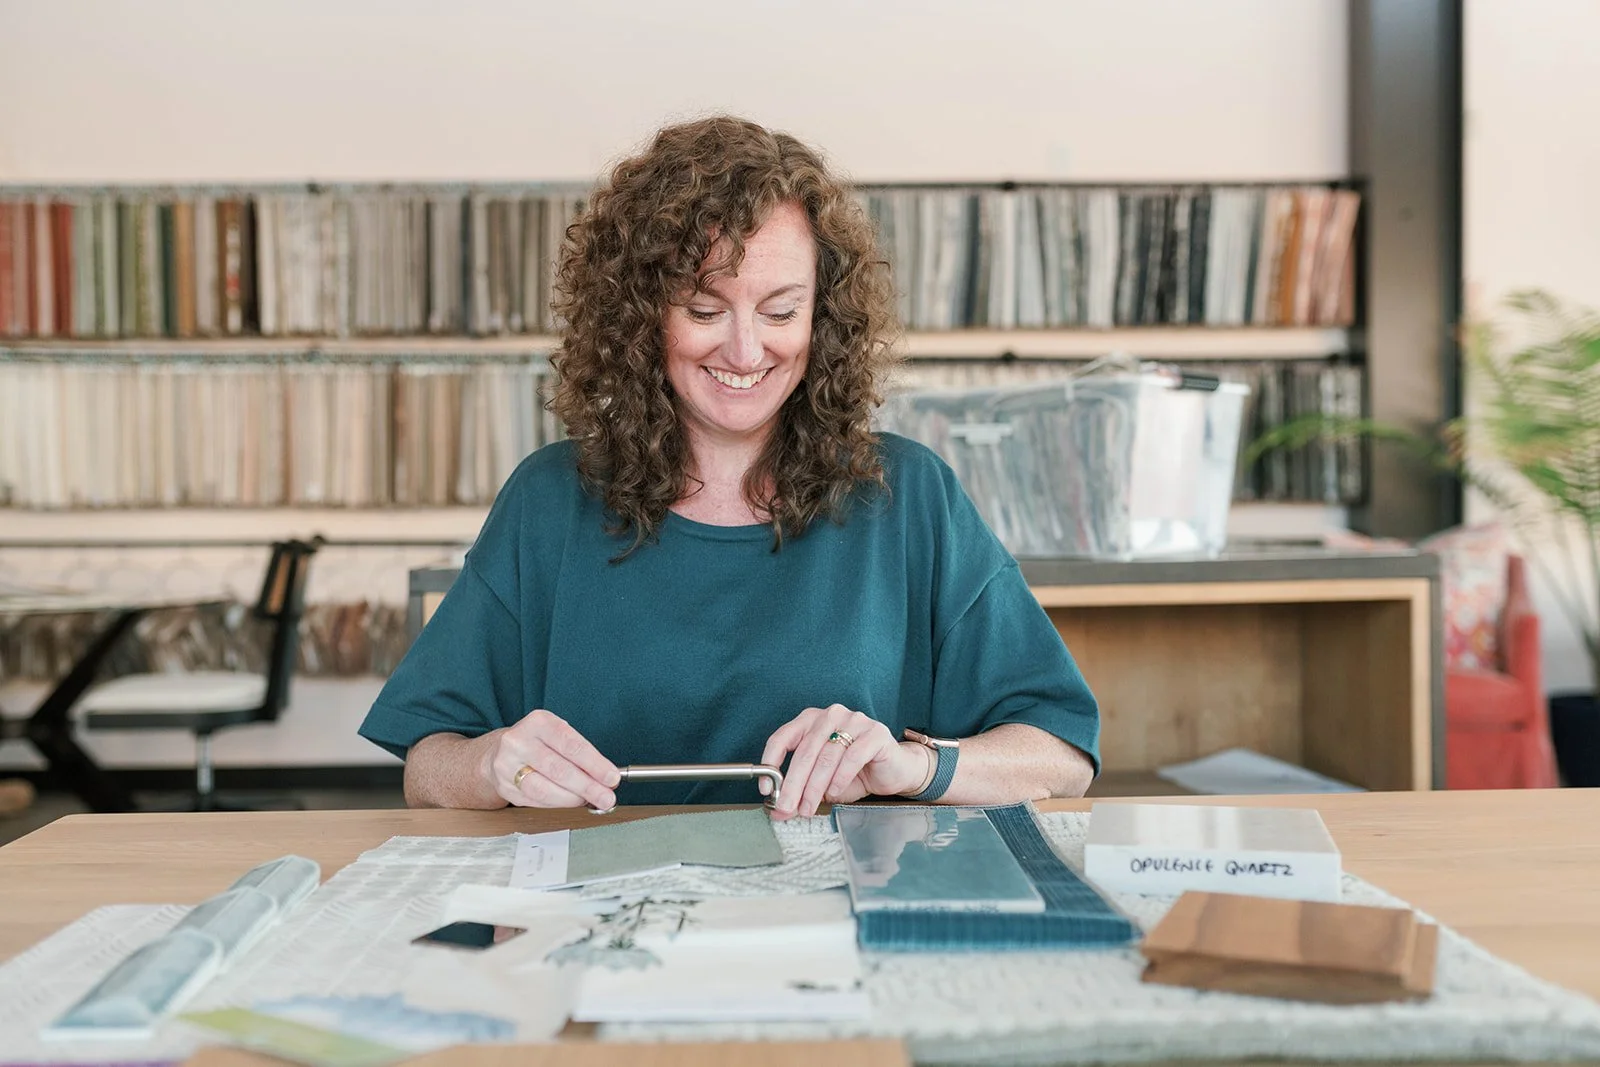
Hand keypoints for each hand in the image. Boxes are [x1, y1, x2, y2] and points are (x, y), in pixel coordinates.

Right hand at [483, 709, 620, 809]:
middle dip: (587, 786)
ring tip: (589, 800)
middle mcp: (518, 742)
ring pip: (544, 789)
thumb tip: (606, 778)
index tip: (612, 778)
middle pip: (558, 769)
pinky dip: (557, 803)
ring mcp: (507, 766)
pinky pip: (536, 801)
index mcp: (538, 722)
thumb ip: (581, 754)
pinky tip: (570, 801)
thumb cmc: (537, 743)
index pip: (571, 745)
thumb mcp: (557, 736)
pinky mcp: (505, 787)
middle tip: (606, 797)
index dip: (594, 764)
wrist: (498, 753)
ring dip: (572, 798)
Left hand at [760, 704, 929, 819]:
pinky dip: (840, 778)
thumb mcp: (822, 781)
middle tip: (787, 808)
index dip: (771, 763)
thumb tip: (779, 810)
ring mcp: (854, 720)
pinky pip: (852, 756)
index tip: (766, 789)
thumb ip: (801, 790)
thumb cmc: (855, 773)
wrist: (894, 770)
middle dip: (794, 784)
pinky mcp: (875, 733)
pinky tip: (835, 792)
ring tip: (809, 807)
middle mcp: (831, 715)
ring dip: (815, 787)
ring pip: (827, 756)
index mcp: (811, 720)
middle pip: (805, 751)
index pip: (782, 737)